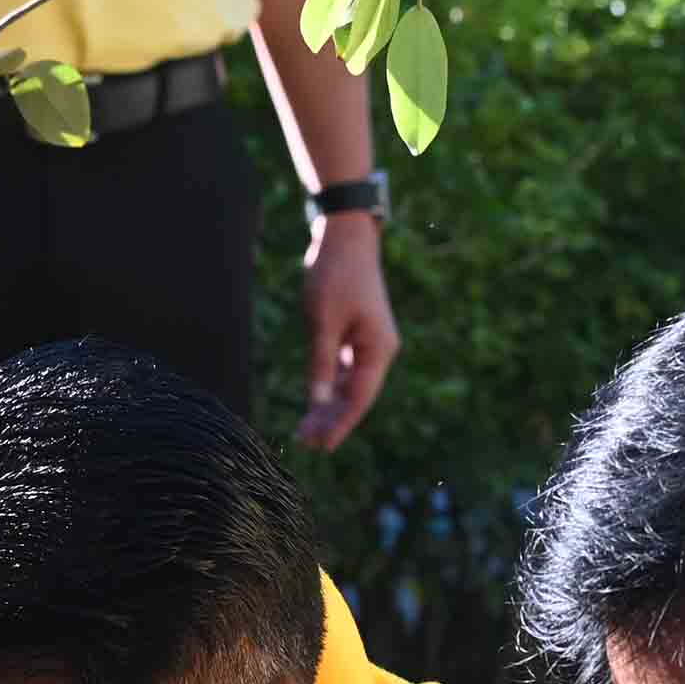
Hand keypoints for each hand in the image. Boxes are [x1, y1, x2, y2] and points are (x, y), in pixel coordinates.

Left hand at [294, 212, 399, 450]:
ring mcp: (368, 344)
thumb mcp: (322, 321)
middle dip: (331, 420)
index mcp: (378, 349)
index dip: (340, 424)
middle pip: (355, 396)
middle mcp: (378, 351)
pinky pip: (344, 371)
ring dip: (328, 408)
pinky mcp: (356, 336)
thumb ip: (320, 363)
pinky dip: (329, 388)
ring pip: (349, 386)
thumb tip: (316, 402)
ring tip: (305, 431)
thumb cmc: (335, 274)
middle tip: (305, 444)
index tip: (321, 446)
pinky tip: (314, 405)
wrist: (345, 237)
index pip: (359, 398)